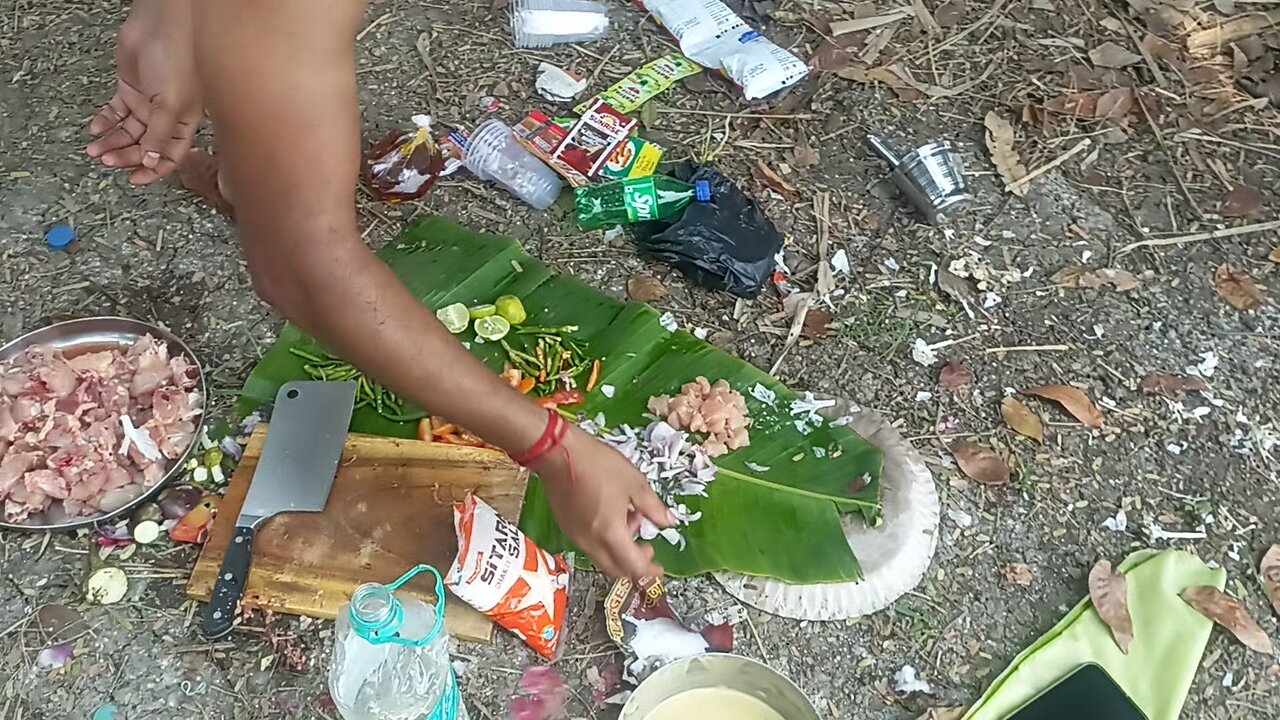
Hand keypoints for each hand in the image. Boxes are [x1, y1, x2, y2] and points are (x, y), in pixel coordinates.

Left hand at [87, 0, 201, 184]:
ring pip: (128, 132)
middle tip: (107, 161)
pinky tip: (97, 129)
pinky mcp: (131, 89)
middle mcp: (167, 117)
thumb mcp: (170, 105)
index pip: (170, 156)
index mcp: (184, 124)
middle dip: (126, 156)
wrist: (160, 27)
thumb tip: (152, 162)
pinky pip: (116, 112)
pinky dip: (106, 122)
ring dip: (112, 142)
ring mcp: (148, 104)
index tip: (134, 179)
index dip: (154, 170)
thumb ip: (159, 135)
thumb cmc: (178, 61)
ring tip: (96, 150)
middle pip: (145, 146)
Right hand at [534, 424, 674, 580]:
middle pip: (616, 570)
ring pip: (603, 558)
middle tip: (647, 548)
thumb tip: (669, 522)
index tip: (659, 568)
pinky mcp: (567, 528)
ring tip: (630, 520)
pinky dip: (605, 542)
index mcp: (610, 533)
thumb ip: (654, 507)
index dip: (649, 572)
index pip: (633, 567)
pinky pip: (590, 546)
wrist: (559, 452)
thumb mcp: (634, 483)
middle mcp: (590, 542)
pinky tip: (611, 517)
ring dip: (620, 551)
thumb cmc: (597, 464)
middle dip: (635, 564)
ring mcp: (576, 536)